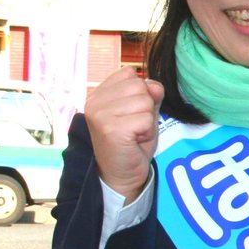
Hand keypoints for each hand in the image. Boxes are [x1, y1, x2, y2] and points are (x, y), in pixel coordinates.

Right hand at [85, 68, 164, 203]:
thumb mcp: (143, 113)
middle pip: (140, 86)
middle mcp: (94, 101)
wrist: (122, 175)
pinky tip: (135, 141)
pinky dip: (147, 131)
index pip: (130, 73)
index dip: (141, 93)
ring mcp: (100, 114)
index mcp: (98, 93)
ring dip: (147, 120)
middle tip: (135, 127)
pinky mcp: (110, 128)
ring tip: (135, 134)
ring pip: (145, 101)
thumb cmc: (133, 143)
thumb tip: (154, 85)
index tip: (132, 114)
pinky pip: (145, 119)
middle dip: (146, 108)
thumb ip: (149, 95)